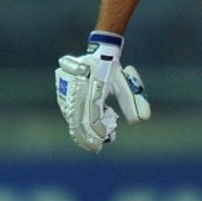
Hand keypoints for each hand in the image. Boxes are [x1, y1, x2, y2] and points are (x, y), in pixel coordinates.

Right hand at [54, 31, 150, 151]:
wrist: (99, 53)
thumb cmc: (113, 71)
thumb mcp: (126, 85)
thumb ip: (133, 103)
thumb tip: (140, 121)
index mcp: (92, 86)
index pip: (92, 117)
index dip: (98, 131)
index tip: (105, 139)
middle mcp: (76, 88)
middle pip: (77, 121)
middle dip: (85, 137)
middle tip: (95, 147)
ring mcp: (66, 88)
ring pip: (71, 117)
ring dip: (82, 129)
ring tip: (95, 135)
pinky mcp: (62, 90)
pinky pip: (68, 111)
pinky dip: (76, 120)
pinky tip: (86, 124)